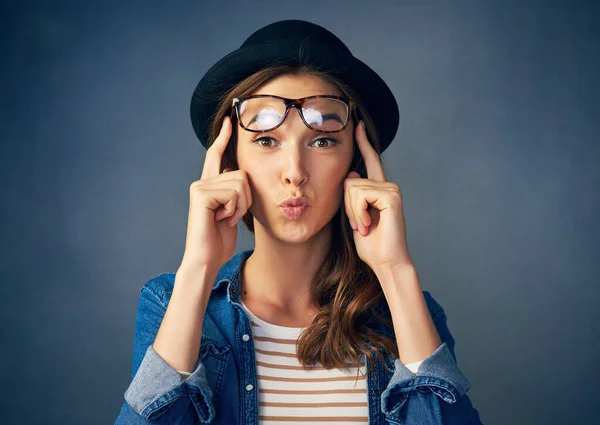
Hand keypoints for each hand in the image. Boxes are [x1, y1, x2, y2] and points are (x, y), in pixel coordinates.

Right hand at [181, 116, 252, 272]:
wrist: (206, 259)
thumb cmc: (220, 241)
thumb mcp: (233, 212)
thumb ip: (235, 193)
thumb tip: (242, 176)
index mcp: (209, 185)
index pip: (216, 155)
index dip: (223, 137)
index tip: (229, 121)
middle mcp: (202, 182)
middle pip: (243, 173)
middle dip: (248, 198)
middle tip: (233, 217)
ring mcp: (200, 187)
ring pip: (241, 183)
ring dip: (241, 206)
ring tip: (226, 219)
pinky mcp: (200, 194)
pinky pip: (233, 192)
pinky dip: (235, 209)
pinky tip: (222, 220)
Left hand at [343, 121, 412, 274]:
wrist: (386, 262)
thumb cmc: (371, 245)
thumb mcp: (355, 218)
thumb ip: (353, 198)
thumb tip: (352, 175)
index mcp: (379, 190)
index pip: (370, 162)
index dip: (364, 144)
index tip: (358, 126)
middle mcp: (387, 185)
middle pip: (349, 181)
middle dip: (347, 207)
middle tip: (361, 225)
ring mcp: (391, 189)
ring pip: (352, 188)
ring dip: (353, 212)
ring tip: (366, 226)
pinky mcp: (391, 195)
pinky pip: (360, 194)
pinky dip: (359, 213)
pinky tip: (370, 225)